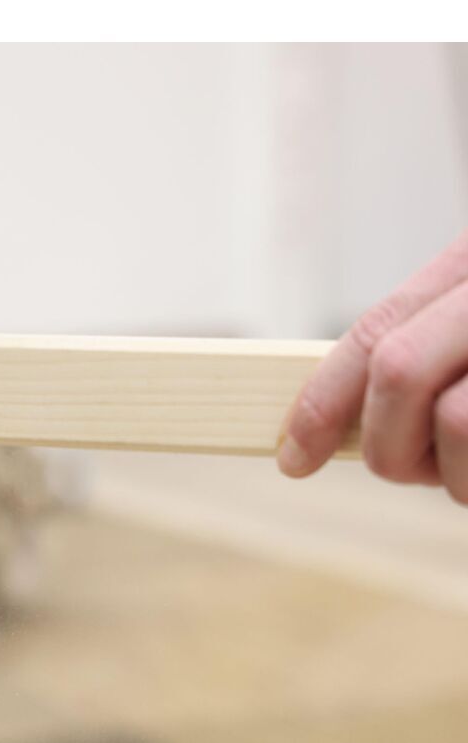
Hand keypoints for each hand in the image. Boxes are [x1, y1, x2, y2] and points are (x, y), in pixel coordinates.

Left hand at [277, 230, 467, 499]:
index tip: (292, 459)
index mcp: (467, 266)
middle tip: (415, 471)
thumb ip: (421, 349)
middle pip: (397, 370)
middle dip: (387, 445)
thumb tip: (325, 428)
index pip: (375, 332)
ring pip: (457, 423)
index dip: (322, 401)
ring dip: (456, 475)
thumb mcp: (461, 327)